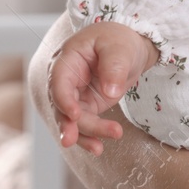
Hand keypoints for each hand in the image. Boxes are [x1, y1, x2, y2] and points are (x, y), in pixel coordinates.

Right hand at [48, 21, 158, 152]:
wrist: (130, 46)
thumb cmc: (119, 40)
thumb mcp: (119, 47)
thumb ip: (114, 67)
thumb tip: (110, 90)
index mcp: (67, 59)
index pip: (58, 81)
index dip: (64, 100)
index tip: (75, 114)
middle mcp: (66, 79)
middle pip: (62, 105)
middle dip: (68, 124)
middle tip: (71, 140)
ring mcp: (75, 95)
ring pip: (72, 120)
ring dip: (83, 135)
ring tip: (98, 148)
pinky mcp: (86, 106)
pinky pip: (83, 125)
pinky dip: (90, 136)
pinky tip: (98, 148)